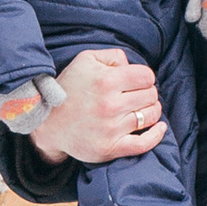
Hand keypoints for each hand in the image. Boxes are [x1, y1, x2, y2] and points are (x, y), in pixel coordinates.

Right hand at [27, 47, 165, 164]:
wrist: (46, 123)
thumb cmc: (68, 89)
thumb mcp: (85, 61)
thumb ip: (113, 57)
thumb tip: (132, 67)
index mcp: (105, 81)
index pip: (146, 76)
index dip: (144, 77)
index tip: (136, 82)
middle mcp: (110, 105)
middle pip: (151, 95)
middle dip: (147, 93)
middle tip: (135, 96)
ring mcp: (111, 128)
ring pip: (150, 116)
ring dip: (151, 111)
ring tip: (140, 109)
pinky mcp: (110, 148)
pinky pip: (144, 144)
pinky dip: (157, 135)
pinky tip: (160, 128)